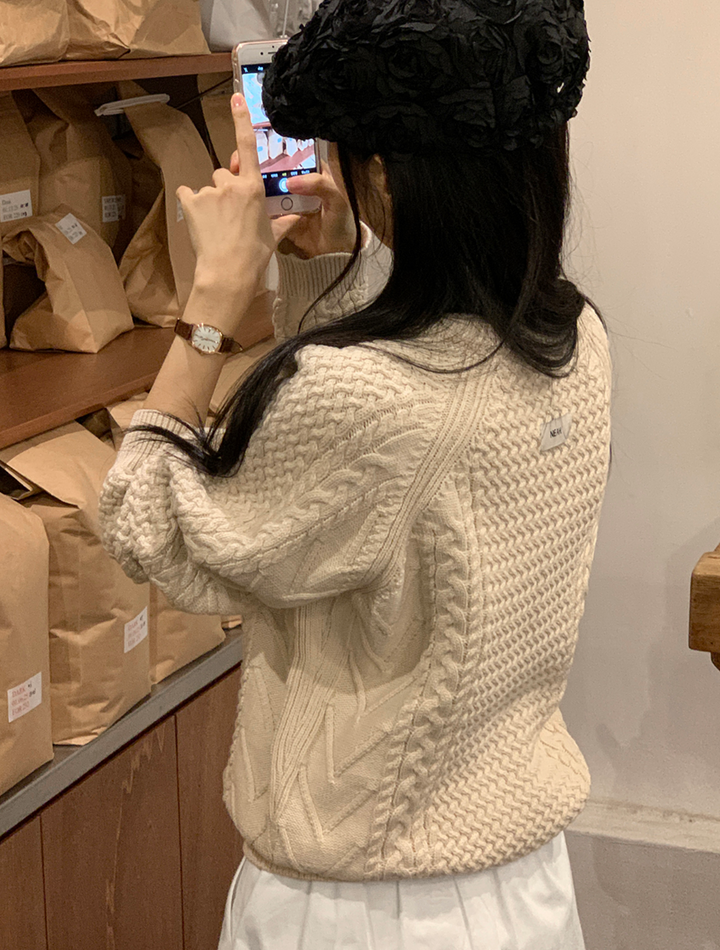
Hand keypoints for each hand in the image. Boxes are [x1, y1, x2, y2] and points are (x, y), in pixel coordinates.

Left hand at [177, 94, 300, 293]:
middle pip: (224, 175)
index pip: (248, 147)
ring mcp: (209, 192)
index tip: (235, 98)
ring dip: (210, 201)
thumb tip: (297, 217)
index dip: (241, 120)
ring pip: (208, 188)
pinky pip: (189, 195)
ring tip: (216, 226)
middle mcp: (230, 184)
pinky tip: (199, 222)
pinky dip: (192, 205)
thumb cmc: (254, 256)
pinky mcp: (191, 202)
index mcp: (253, 188)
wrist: (228, 272)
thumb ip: (284, 222)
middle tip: (230, 215)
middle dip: (225, 189)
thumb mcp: (273, 237)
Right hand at [228, 151, 356, 260]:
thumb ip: (319, 185)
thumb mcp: (336, 200)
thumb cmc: (340, 222)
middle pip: (272, 166)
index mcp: (311, 171)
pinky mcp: (277, 217)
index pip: (291, 152)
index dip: (274, 145)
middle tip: (238, 163)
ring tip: (234, 178)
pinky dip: (252, 204)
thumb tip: (290, 181)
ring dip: (250, 182)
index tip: (256, 144)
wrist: (335, 254)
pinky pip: (263, 208)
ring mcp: (284, 199)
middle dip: (255, 162)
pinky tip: (240, 200)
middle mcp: (295, 182)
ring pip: (264, 185)